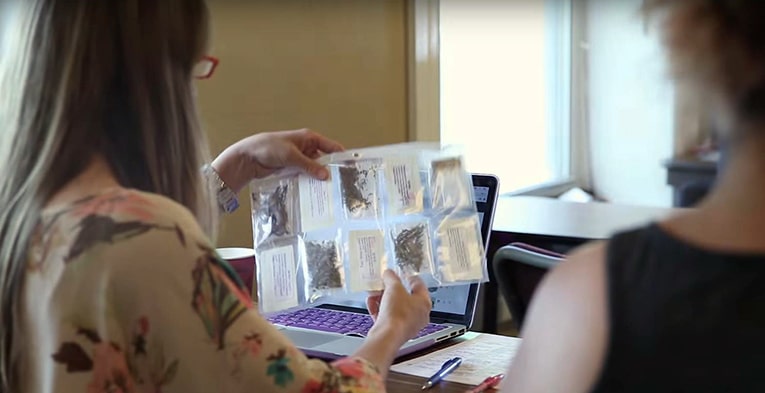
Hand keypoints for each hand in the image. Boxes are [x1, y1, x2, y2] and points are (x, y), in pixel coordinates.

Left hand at [211, 129, 344, 192]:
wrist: (247, 157)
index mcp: (309, 138)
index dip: (342, 156)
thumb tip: (326, 175)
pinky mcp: (292, 169)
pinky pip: (305, 176)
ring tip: (331, 192)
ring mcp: (300, 159)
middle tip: (342, 185)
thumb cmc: (268, 148)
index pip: (331, 147)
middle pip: (324, 160)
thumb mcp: (291, 156)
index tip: (352, 168)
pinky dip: (310, 182)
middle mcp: (307, 148)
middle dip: (331, 170)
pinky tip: (316, 193)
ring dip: (320, 179)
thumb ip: (309, 165)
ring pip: (315, 170)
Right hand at [366, 270, 431, 341]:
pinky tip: (371, 304)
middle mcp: (419, 315)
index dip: (408, 277)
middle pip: (405, 297)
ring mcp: (407, 324)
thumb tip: (389, 274)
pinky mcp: (396, 331)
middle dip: (391, 289)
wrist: (387, 336)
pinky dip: (379, 309)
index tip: (401, 273)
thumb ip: (391, 277)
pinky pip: (388, 317)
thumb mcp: (393, 287)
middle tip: (384, 283)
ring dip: (383, 298)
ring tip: (374, 293)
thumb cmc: (398, 314)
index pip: (419, 285)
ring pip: (395, 307)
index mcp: (424, 302)